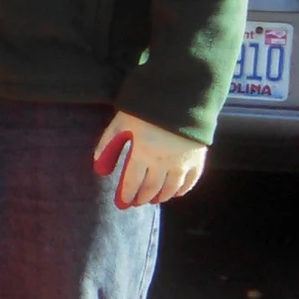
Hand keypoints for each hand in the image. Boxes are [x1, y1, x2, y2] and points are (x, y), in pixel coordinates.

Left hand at [93, 110, 207, 207]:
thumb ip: (109, 145)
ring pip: (171, 188)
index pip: (132, 182)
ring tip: (152, 200)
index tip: (121, 204)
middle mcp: (164, 162)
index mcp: (143, 153)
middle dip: (142, 198)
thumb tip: (99, 168)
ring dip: (161, 197)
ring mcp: (183, 162)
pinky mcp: (199, 158)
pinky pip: (191, 181)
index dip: (126, 195)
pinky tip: (175, 193)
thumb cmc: (146, 107)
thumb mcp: (121, 122)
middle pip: (152, 188)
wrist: (182, 95)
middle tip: (135, 203)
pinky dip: (182, 190)